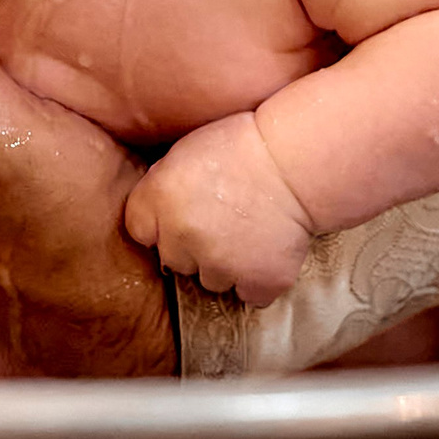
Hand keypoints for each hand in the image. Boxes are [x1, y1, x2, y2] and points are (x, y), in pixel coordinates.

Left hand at [124, 113, 316, 306]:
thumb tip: (158, 216)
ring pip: (211, 280)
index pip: (139, 231)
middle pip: (174, 261)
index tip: (184, 214)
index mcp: (158, 198)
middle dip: (194, 247)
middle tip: (224, 221)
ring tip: (250, 233)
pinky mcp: (257, 282)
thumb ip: (162, 188)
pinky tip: (268, 251)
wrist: (299, 160)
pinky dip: (258, 280)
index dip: (161, 223)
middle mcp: (181, 237)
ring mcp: (218, 264)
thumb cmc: (245, 144)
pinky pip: (249, 294)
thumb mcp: (186, 152)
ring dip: (226, 265)